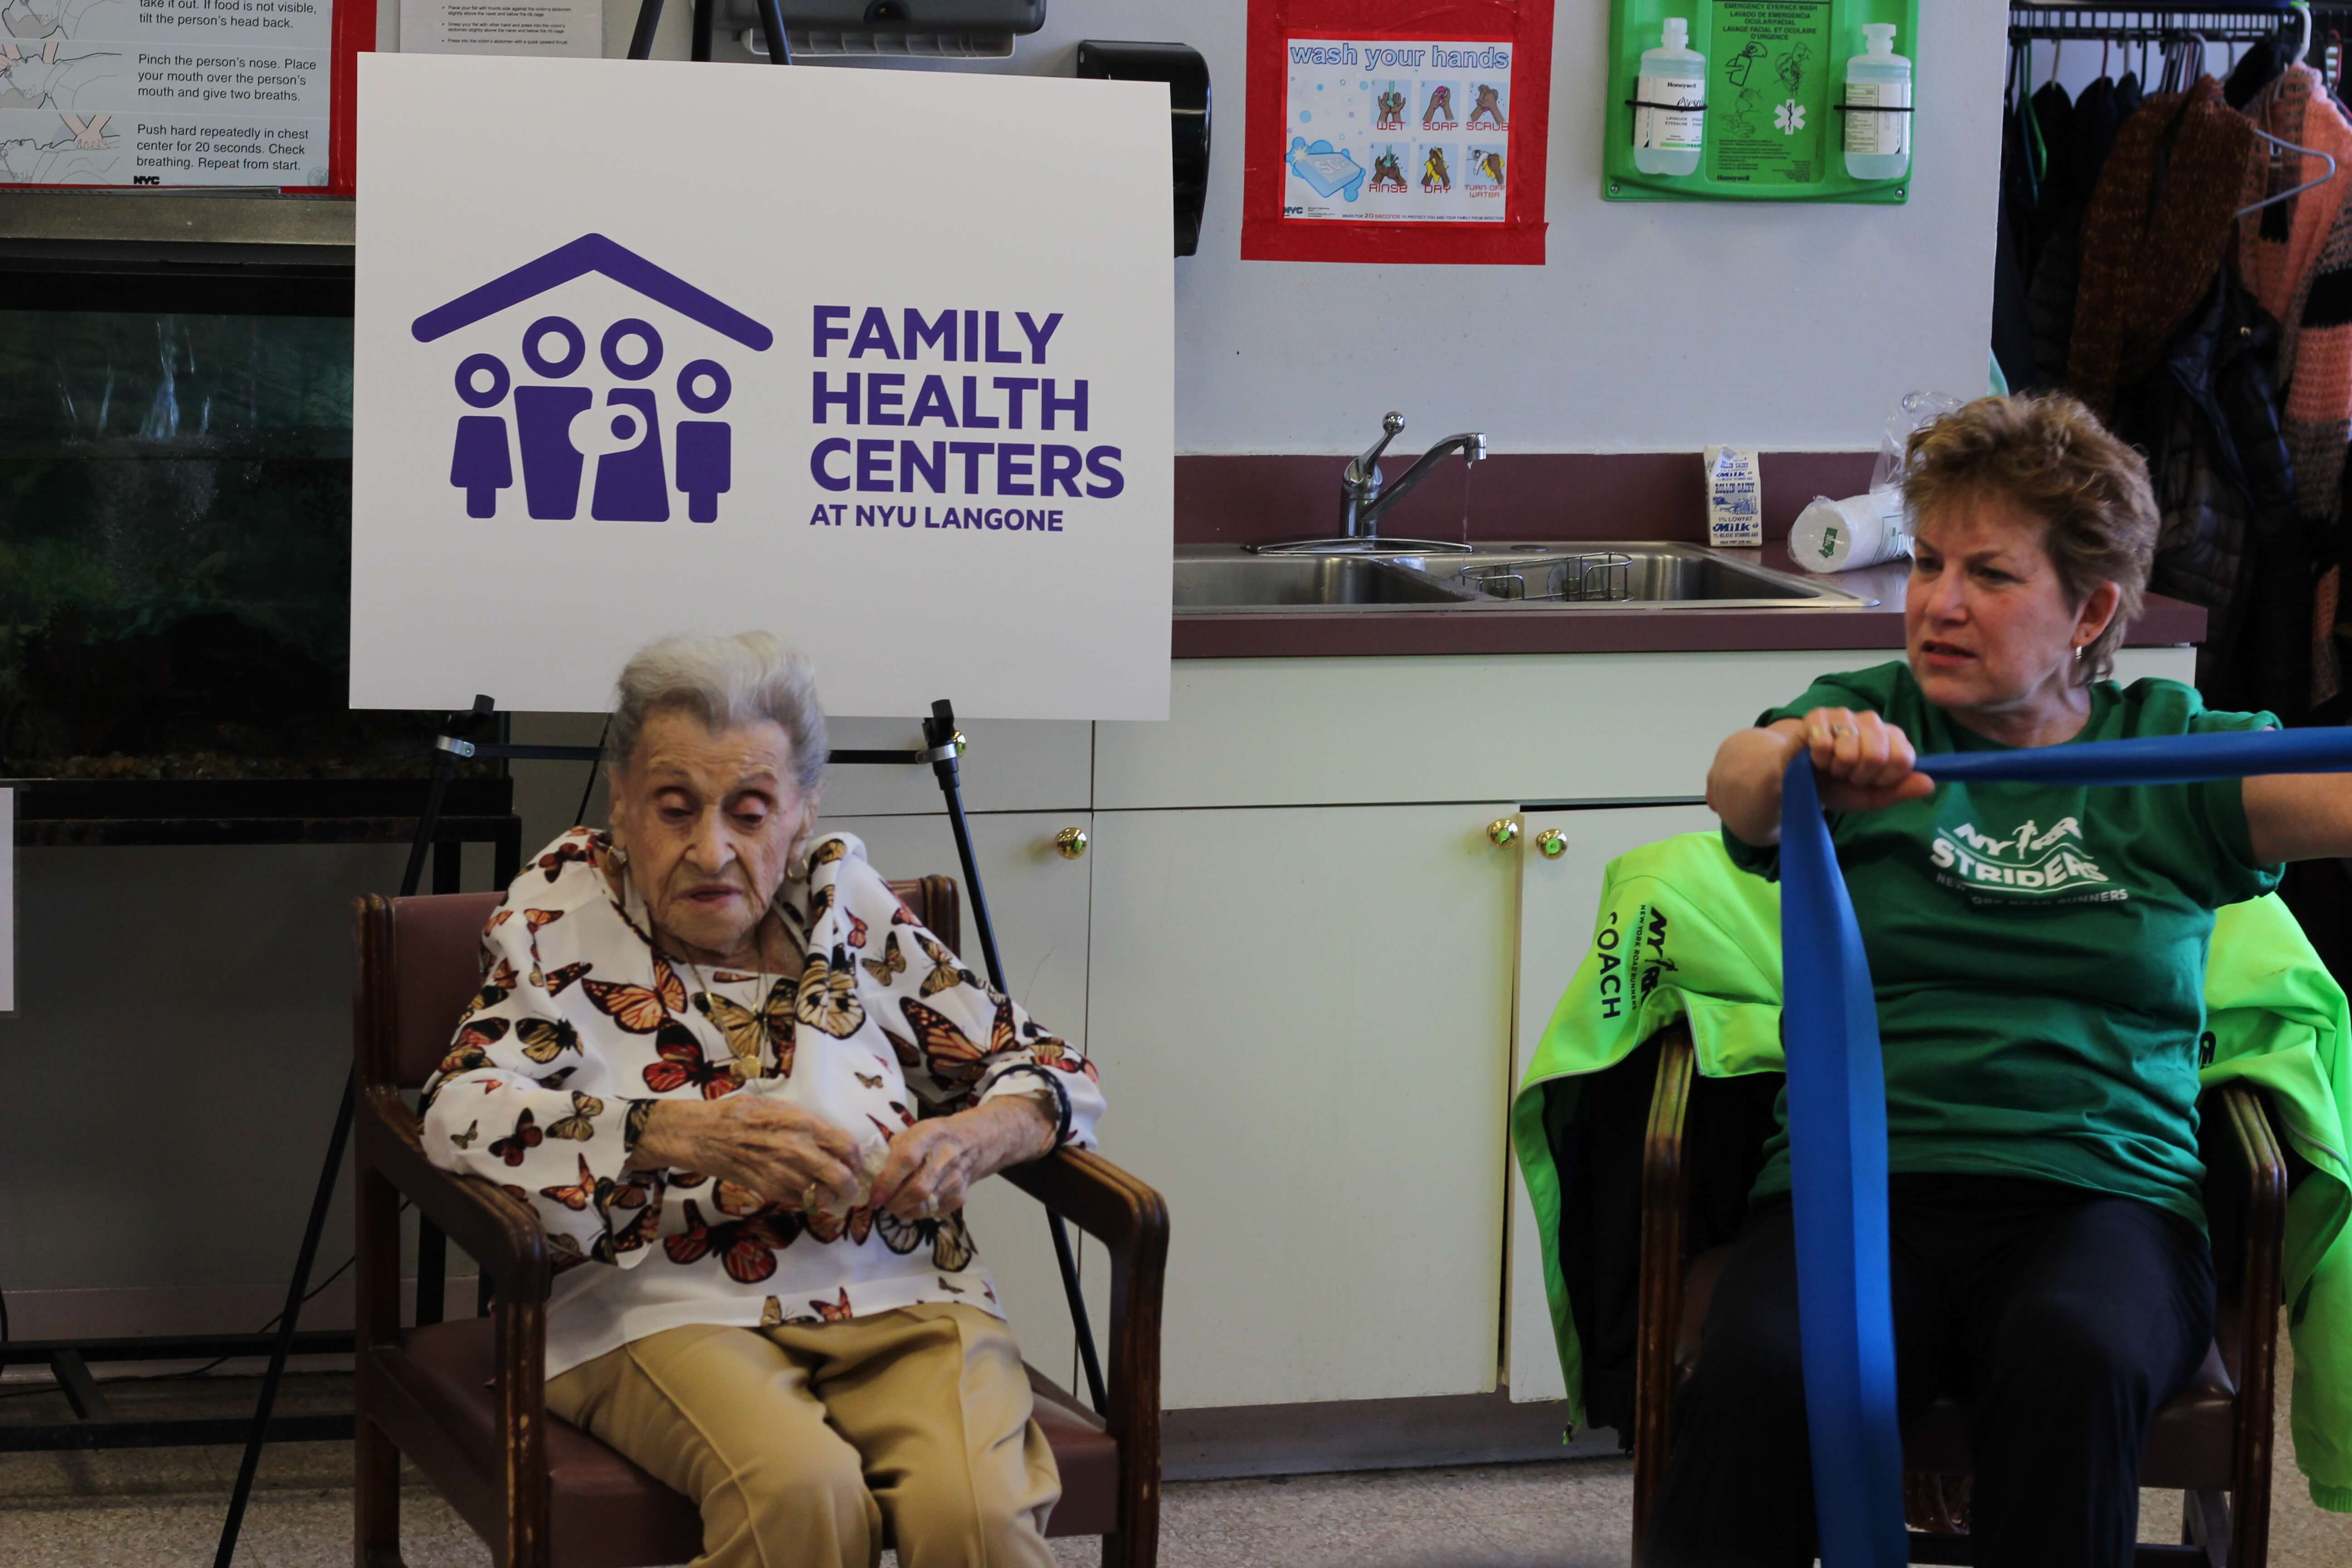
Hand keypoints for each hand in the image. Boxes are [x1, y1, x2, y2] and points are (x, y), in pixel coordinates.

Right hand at [629, 1096, 863, 1210]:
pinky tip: (807, 1196)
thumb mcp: (778, 1105)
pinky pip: (798, 1202)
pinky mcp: (768, 1189)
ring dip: (830, 1198)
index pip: (846, 1145)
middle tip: (852, 1187)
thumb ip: (805, 1121)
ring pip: (821, 1195)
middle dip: (851, 1186)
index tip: (856, 1162)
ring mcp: (782, 1172)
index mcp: (802, 1122)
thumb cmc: (739, 1113)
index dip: (856, 1158)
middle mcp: (796, 1149)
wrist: (703, 1133)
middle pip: (840, 1177)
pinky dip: (806, 1202)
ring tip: (833, 1196)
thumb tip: (830, 1135)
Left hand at [869, 1094, 1055, 1220]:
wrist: (976, 1141)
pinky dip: (918, 1213)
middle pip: (917, 1189)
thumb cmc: (937, 1135)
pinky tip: (913, 1204)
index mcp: (929, 1134)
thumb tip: (871, 1173)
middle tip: (882, 1203)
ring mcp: (956, 1179)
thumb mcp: (915, 1130)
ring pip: (924, 1206)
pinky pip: (933, 1212)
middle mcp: (945, 1156)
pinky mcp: (961, 1196)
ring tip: (895, 1205)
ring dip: (903, 1210)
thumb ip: (893, 1149)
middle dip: (893, 1202)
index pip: (906, 1159)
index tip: (874, 1196)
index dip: (887, 1181)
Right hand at [1797, 706, 1934, 811]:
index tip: (1871, 782)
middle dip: (1859, 776)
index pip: (1903, 758)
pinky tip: (1816, 758)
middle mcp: (1872, 721)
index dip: (1886, 779)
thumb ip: (1901, 790)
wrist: (1799, 782)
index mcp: (1891, 738)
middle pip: (1877, 755)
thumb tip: (1930, 783)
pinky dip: (1819, 759)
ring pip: (1850, 750)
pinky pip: (1823, 743)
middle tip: (1848, 775)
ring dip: (1837, 768)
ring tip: (1832, 766)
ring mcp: (1845, 715)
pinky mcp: (1817, 716)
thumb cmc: (1839, 787)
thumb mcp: (1872, 797)